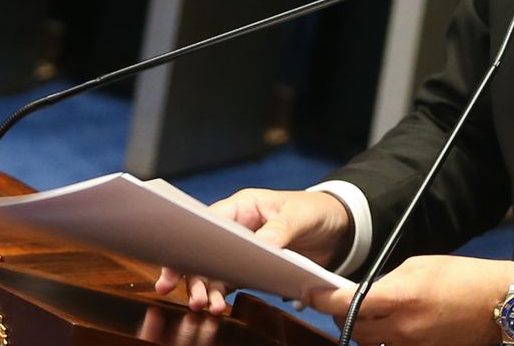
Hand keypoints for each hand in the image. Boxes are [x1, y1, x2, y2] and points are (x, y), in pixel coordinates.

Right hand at [154, 188, 353, 313]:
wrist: (338, 229)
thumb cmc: (315, 211)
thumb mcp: (299, 216)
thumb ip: (281, 228)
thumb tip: (262, 244)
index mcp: (242, 207)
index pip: (206, 224)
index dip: (188, 243)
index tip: (175, 263)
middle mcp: (235, 228)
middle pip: (204, 251)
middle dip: (194, 275)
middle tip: (194, 298)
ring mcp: (240, 250)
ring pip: (213, 270)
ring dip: (208, 290)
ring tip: (209, 307)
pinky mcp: (250, 268)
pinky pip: (229, 282)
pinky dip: (222, 295)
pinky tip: (219, 307)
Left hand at [307, 255, 511, 345]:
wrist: (498, 303)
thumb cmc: (462, 278)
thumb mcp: (418, 266)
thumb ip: (386, 282)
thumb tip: (364, 293)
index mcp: (400, 298)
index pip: (346, 304)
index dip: (322, 299)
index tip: (310, 293)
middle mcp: (402, 328)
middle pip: (352, 328)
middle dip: (340, 315)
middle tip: (336, 302)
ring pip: (368, 343)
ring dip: (360, 330)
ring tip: (363, 315)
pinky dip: (382, 340)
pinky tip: (386, 328)